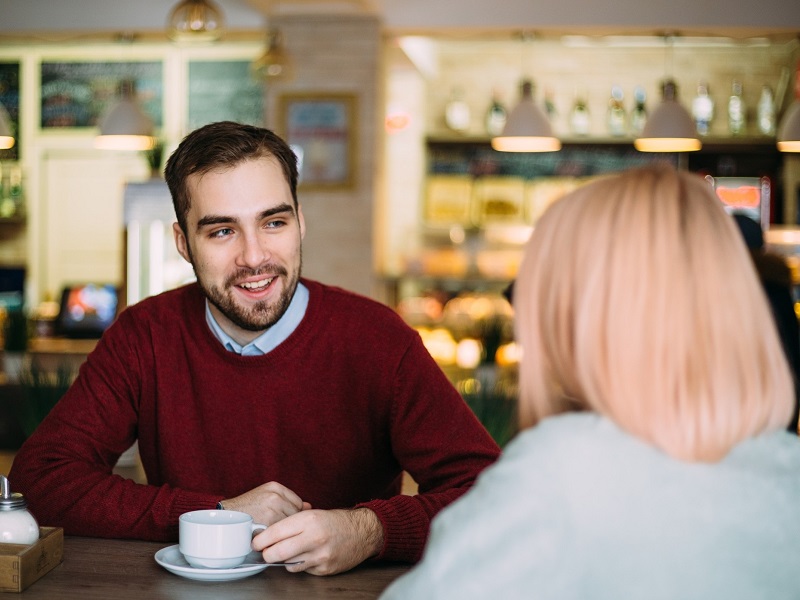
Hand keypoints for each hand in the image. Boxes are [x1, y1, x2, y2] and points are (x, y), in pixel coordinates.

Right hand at [219, 481, 311, 525]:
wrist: (225, 515)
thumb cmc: (246, 508)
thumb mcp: (266, 496)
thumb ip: (288, 500)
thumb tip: (309, 506)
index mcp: (275, 487)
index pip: (297, 502)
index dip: (291, 514)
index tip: (282, 519)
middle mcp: (275, 496)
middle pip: (295, 514)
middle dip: (287, 522)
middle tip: (273, 525)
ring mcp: (272, 509)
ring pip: (289, 524)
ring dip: (282, 530)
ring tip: (268, 529)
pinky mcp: (267, 522)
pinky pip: (281, 533)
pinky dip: (276, 536)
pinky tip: (266, 534)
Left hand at [252, 508, 383, 575]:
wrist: (362, 532)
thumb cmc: (335, 522)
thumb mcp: (313, 514)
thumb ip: (292, 523)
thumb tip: (268, 533)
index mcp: (309, 520)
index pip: (277, 531)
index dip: (261, 539)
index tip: (255, 542)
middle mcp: (314, 537)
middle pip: (279, 552)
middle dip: (267, 554)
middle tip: (264, 553)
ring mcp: (320, 555)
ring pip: (289, 564)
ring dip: (283, 560)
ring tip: (286, 553)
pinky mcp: (325, 569)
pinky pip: (303, 570)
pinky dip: (300, 564)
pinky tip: (306, 556)